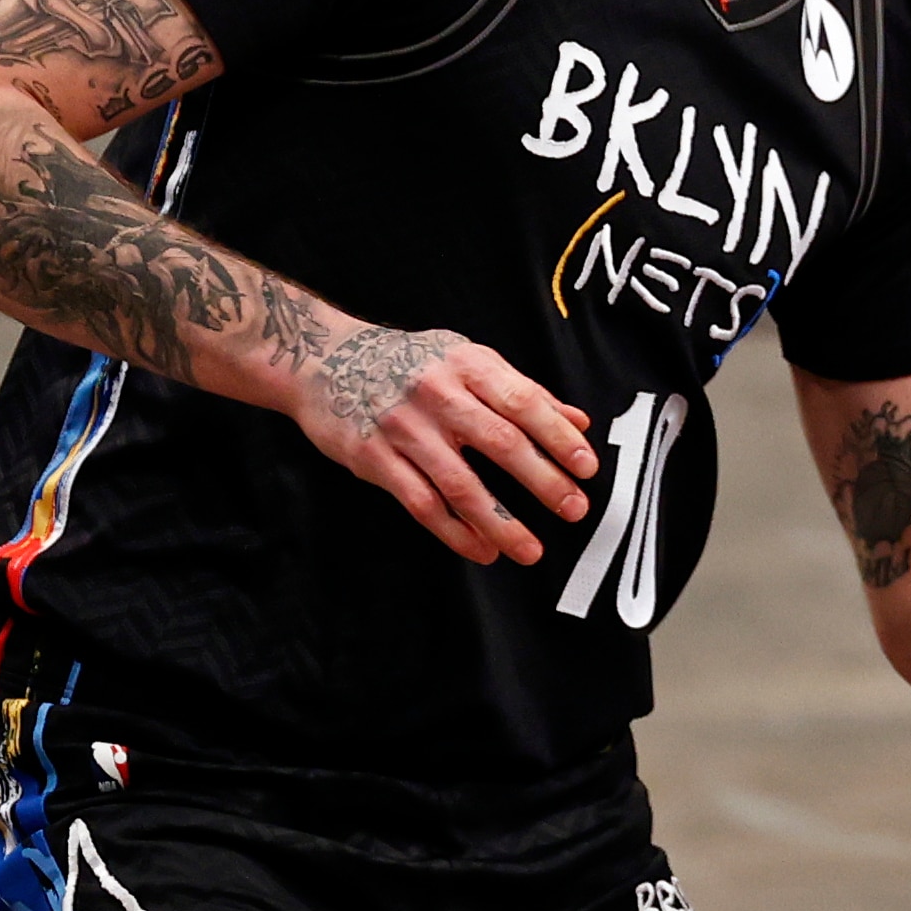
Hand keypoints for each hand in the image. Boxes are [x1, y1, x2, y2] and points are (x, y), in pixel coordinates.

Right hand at [297, 324, 597, 565]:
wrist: (324, 361)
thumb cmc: (412, 363)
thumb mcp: (469, 360)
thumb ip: (523, 392)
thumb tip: (579, 422)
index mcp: (469, 365)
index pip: (525, 402)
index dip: (558, 437)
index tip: (586, 468)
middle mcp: (439, 394)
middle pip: (499, 443)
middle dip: (542, 480)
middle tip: (573, 510)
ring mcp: (404, 428)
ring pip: (460, 484)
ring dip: (500, 522)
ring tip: (530, 549)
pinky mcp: (374, 458)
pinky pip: (421, 503)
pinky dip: (454, 532)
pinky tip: (481, 549)